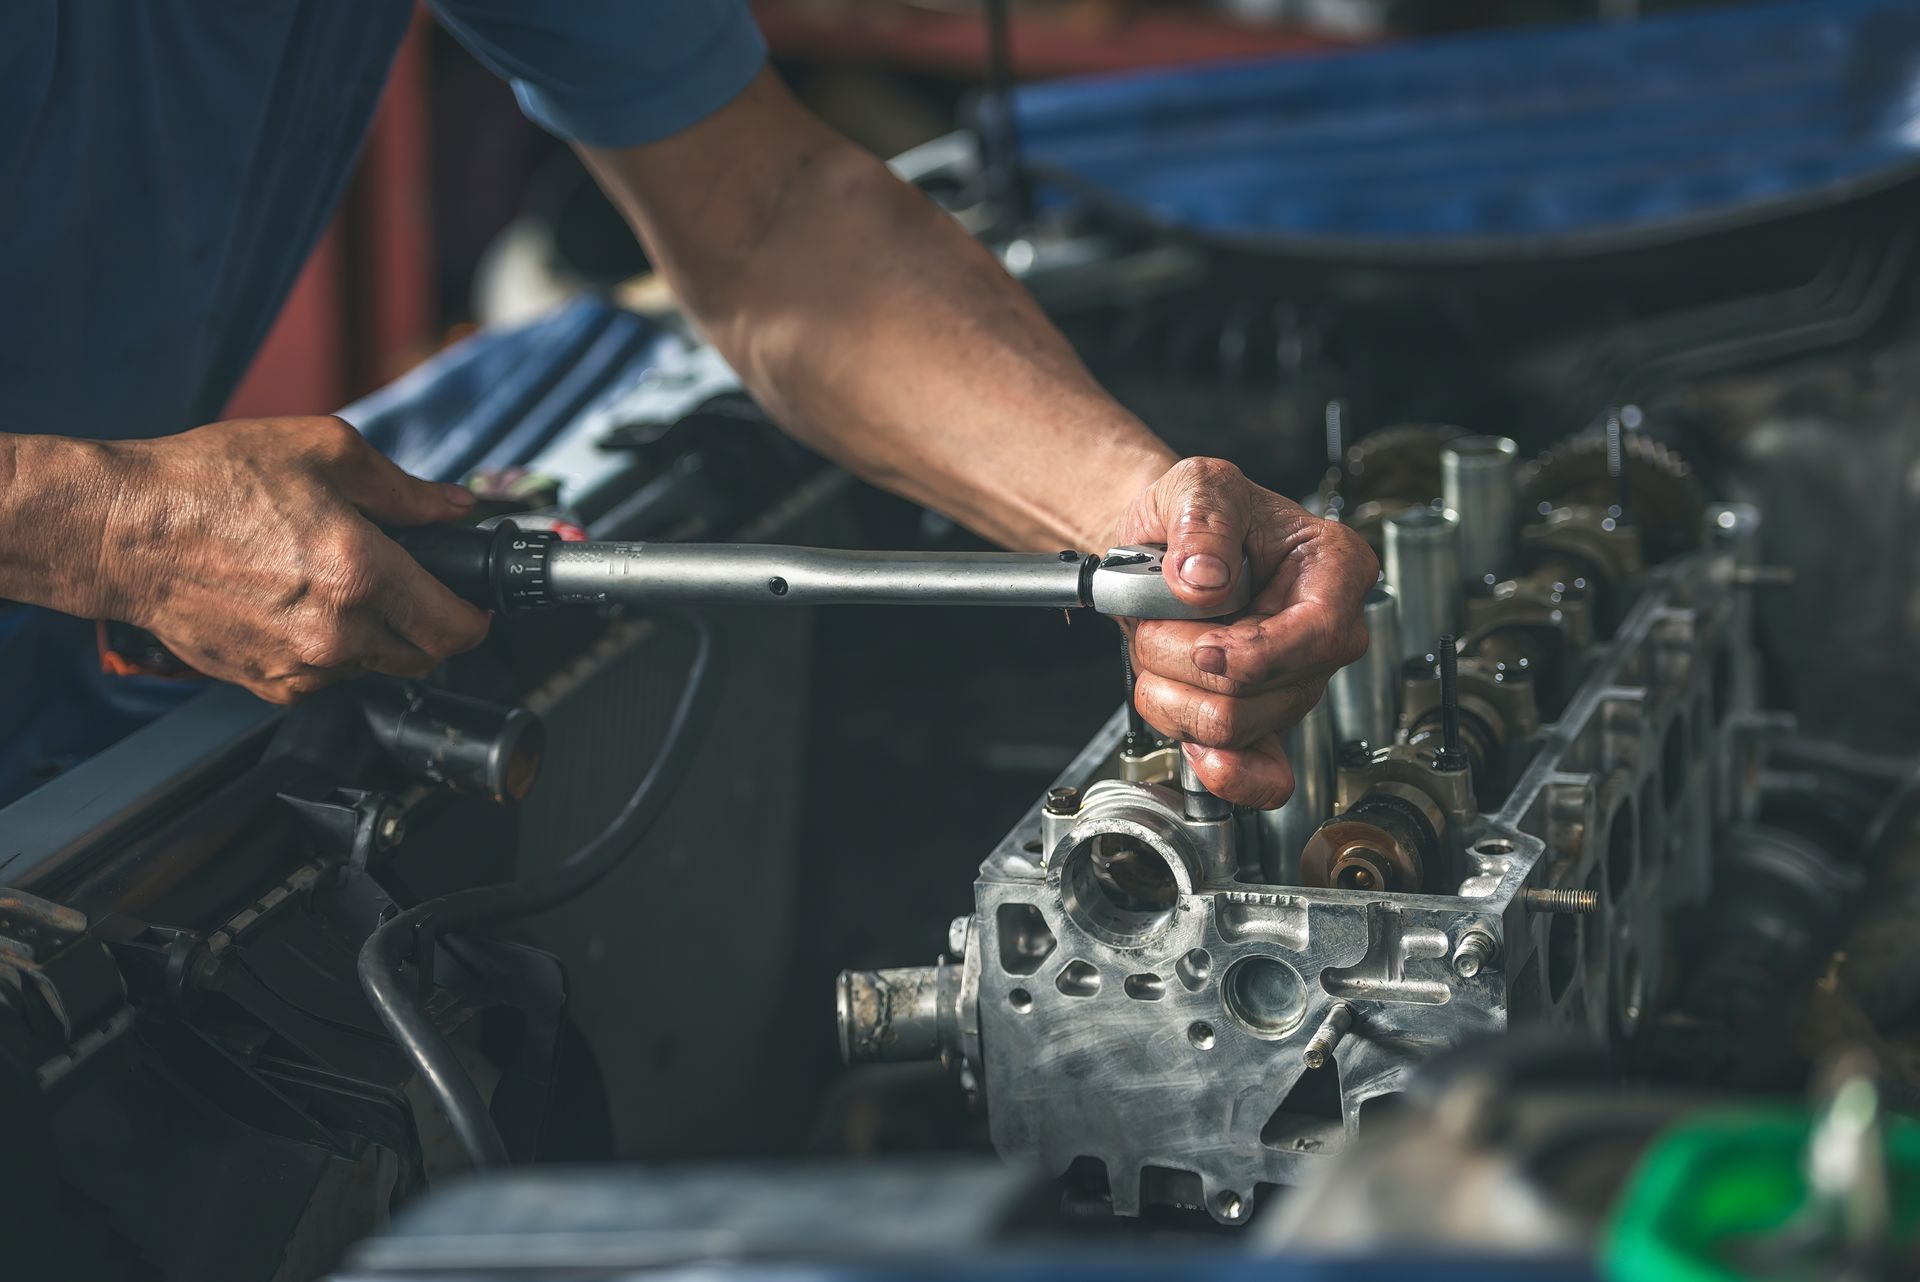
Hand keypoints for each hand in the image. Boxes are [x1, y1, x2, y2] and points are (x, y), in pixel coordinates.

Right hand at [95, 417, 489, 702]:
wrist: (122, 529)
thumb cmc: (210, 483)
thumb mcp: (324, 452)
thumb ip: (404, 489)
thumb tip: (455, 507)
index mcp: (362, 575)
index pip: (456, 631)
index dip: (475, 618)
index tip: (472, 603)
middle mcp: (336, 633)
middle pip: (423, 657)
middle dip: (428, 624)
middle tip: (408, 585)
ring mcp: (299, 667)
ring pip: (373, 668)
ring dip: (375, 636)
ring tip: (336, 584)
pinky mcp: (265, 684)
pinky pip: (324, 677)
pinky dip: (329, 651)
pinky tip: (298, 605)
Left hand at [1107, 457, 1377, 807]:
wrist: (1165, 548)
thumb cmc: (1196, 514)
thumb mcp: (1195, 484)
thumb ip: (1202, 519)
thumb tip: (1204, 580)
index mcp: (1334, 569)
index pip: (1317, 637)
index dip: (1247, 654)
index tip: (1199, 640)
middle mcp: (1326, 634)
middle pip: (1255, 694)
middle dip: (1179, 660)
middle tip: (1156, 617)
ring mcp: (1297, 685)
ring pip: (1231, 730)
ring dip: (1168, 691)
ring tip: (1162, 642)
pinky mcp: (1266, 723)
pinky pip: (1263, 780)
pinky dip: (1221, 771)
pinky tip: (1195, 743)